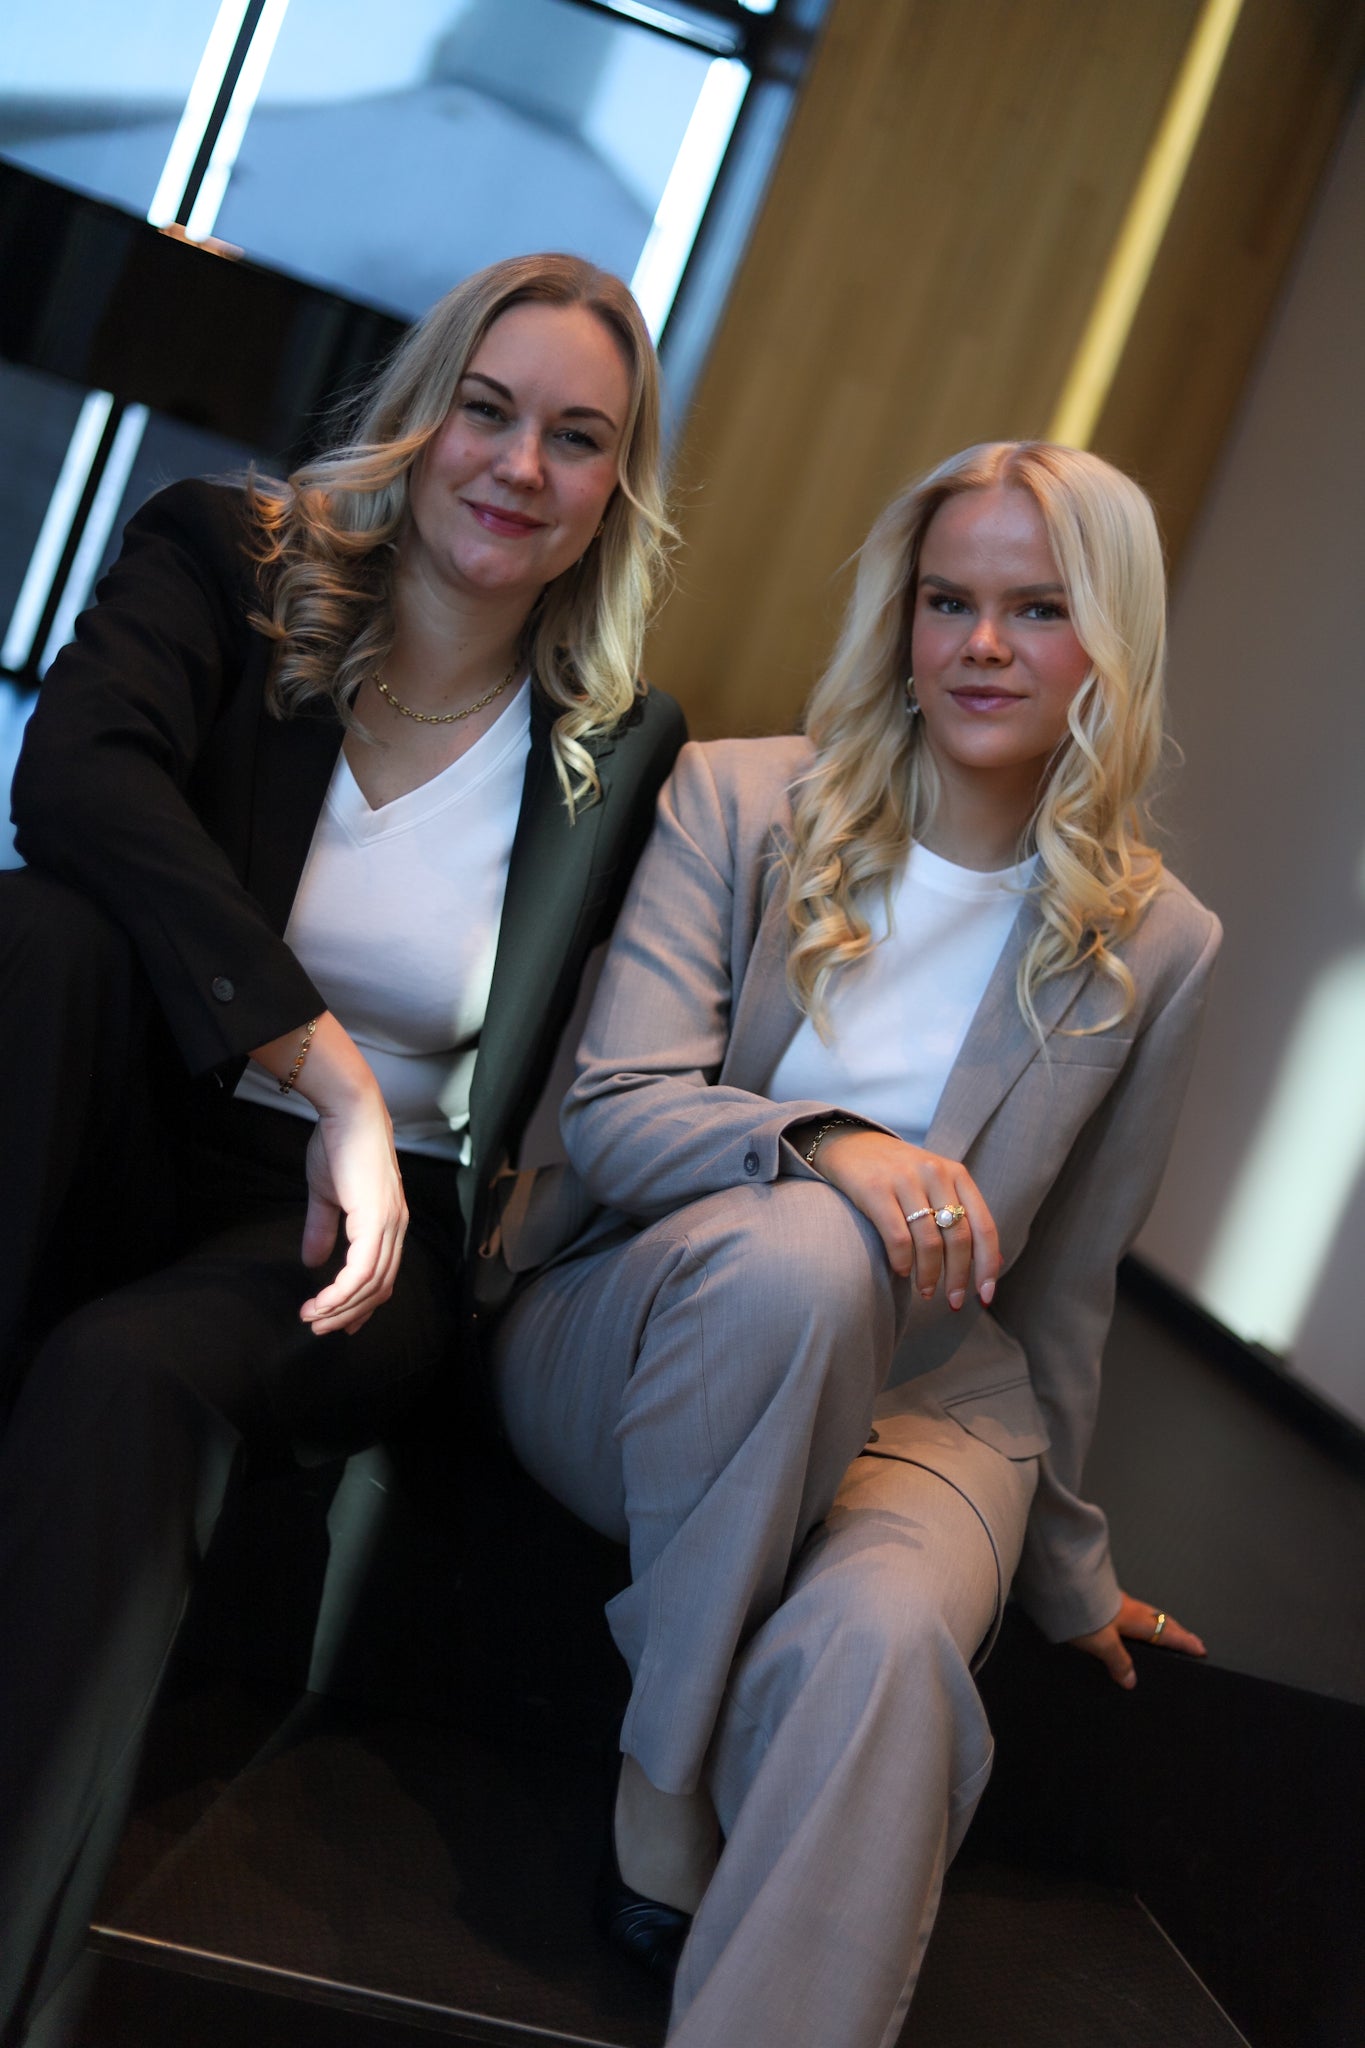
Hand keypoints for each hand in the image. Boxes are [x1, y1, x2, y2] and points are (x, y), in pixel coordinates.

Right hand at [251, 1013, 407, 1336]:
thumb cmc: (338, 1144)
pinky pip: (363, 1271)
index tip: (338, 1324)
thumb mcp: (326, 1195)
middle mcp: (397, 1228)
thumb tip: (311, 1261)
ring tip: (312, 1318)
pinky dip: (342, 1293)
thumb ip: (322, 1229)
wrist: (348, 1112)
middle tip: (318, 1328)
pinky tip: (322, 1302)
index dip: (361, 1304)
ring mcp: (390, 1225)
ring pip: (372, 1285)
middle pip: (380, 1288)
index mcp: (389, 1223)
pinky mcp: (377, 1220)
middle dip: (348, 1314)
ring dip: (341, 1308)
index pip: (383, 1277)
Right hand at [811, 1128, 998, 1306]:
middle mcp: (935, 1173)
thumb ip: (964, 1218)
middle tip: (953, 1301)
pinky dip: (903, 1262)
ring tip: (925, 1291)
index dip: (988, 1266)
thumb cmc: (899, 1175)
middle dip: (958, 1277)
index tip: (985, 1296)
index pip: (984, 1227)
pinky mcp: (875, 1189)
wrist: (851, 1144)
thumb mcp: (937, 1186)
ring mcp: (904, 1179)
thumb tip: (995, 1264)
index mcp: (957, 1174)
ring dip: (929, 1276)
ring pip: (929, 1243)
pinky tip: (902, 1271)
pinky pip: (898, 1238)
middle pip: (958, 1239)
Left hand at [1069, 1591, 1206, 1688]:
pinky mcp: (1102, 1597)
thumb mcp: (1102, 1643)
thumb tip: (1131, 1680)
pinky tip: (1128, 1622)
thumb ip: (1118, 1661)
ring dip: (1160, 1622)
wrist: (1059, 1581)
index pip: (1167, 1633)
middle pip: (1161, 1620)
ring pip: (1146, 1613)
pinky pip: (1130, 1610)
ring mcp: (1116, 1600)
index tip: (1201, 1648)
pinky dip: (1140, 1617)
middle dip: (1177, 1631)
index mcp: (1136, 1619)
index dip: (1184, 1642)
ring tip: (1166, 1631)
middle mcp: (1129, 1608)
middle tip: (1191, 1639)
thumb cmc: (1081, 1611)